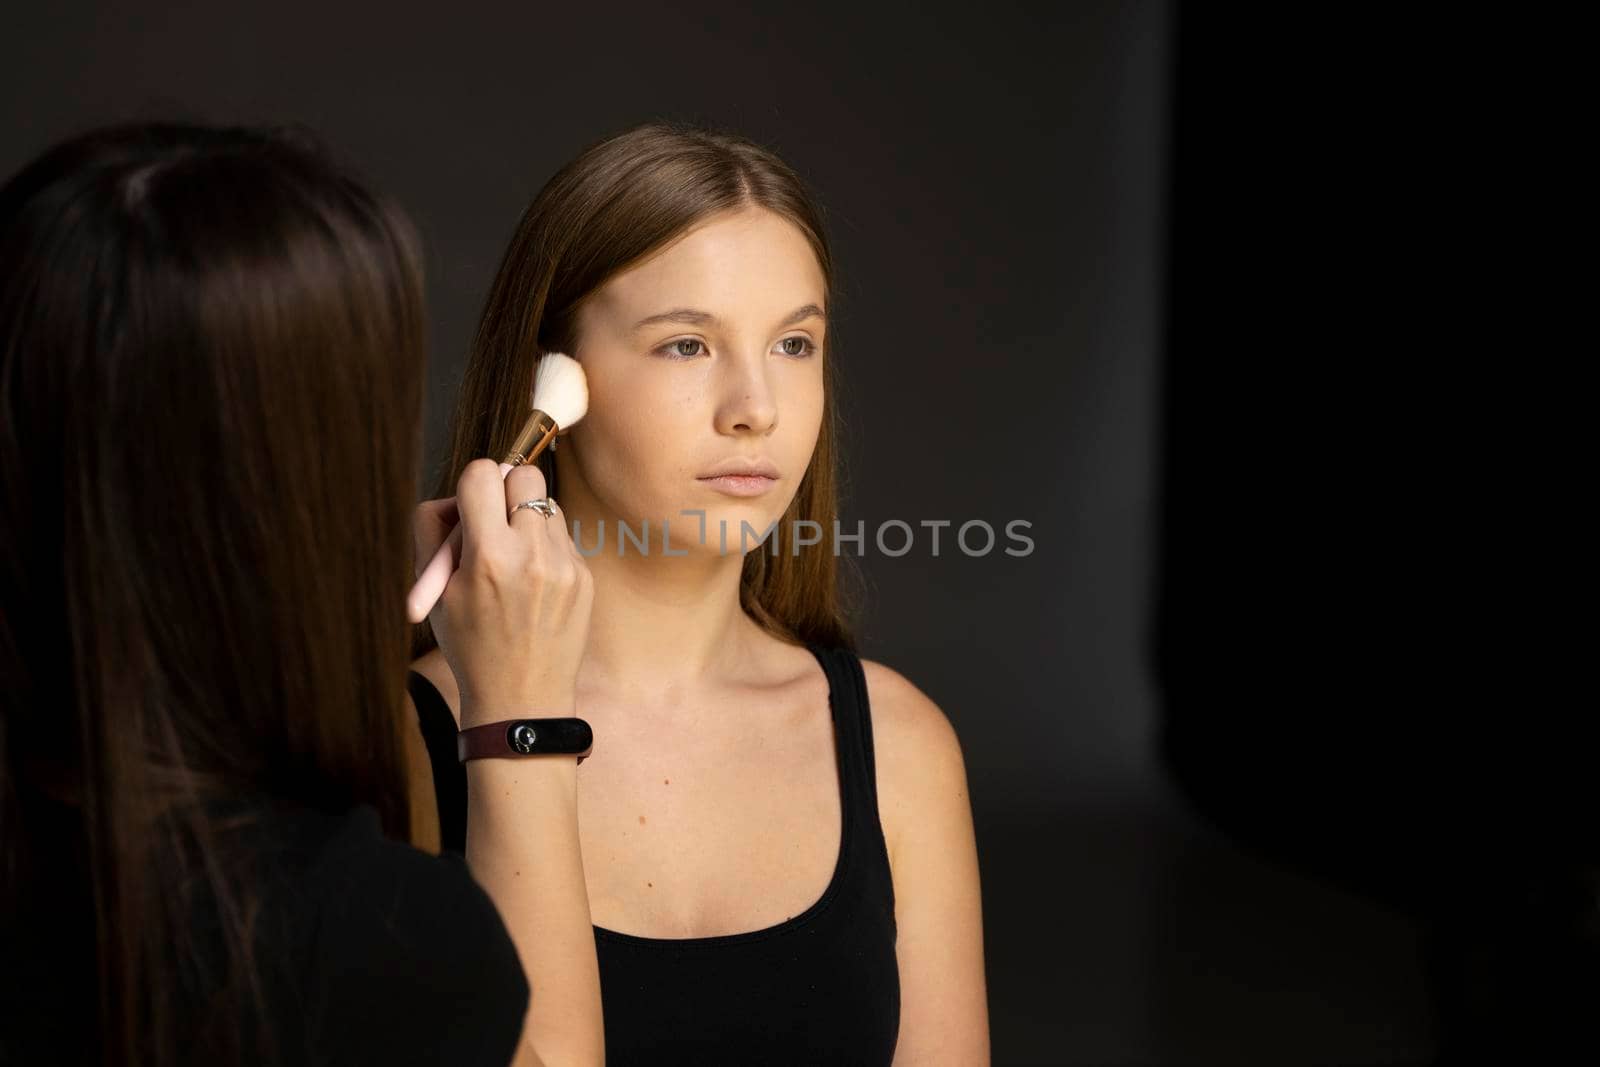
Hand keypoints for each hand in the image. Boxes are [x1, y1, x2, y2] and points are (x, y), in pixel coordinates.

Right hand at [412, 459, 592, 727]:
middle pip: (526, 475)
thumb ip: (436, 531)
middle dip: (506, 490)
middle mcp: (533, 555)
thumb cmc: (470, 645)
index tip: (469, 506)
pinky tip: (533, 585)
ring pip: (547, 505)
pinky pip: (563, 538)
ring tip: (512, 561)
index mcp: (488, 557)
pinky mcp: (585, 577)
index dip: (471, 485)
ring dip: (527, 520)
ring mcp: (566, 565)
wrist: (521, 698)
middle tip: (494, 520)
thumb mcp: (436, 592)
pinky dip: (545, 549)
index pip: (483, 474)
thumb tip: (453, 494)